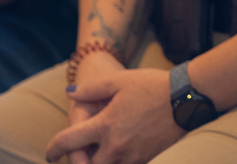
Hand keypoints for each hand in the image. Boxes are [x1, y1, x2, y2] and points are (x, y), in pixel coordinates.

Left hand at [45, 67, 184, 163]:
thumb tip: (70, 93)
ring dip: (100, 162)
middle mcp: (115, 146)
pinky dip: (119, 160)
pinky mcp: (148, 159)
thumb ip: (92, 89)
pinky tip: (123, 150)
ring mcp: (132, 156)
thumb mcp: (120, 80)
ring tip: (103, 150)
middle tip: (82, 152)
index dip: (53, 150)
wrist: (186, 98)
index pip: (68, 142)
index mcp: (104, 125)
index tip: (49, 154)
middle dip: (80, 161)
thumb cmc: (153, 86)